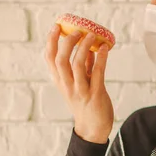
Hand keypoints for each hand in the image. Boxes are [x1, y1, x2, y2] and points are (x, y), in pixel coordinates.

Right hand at [44, 24, 112, 143]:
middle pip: (60, 60)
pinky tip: (105, 48)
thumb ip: (84, 67)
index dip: (51, 42)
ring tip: (92, 35)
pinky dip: (101, 59)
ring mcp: (81, 91)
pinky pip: (97, 73)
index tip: (56, 27)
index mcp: (61, 82)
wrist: (93, 129)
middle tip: (77, 31)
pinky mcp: (95, 94)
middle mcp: (67, 86)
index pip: (50, 59)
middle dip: (67, 43)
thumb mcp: (80, 84)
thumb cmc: (86, 104)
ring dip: (84, 48)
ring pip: (77, 65)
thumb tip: (91, 48)